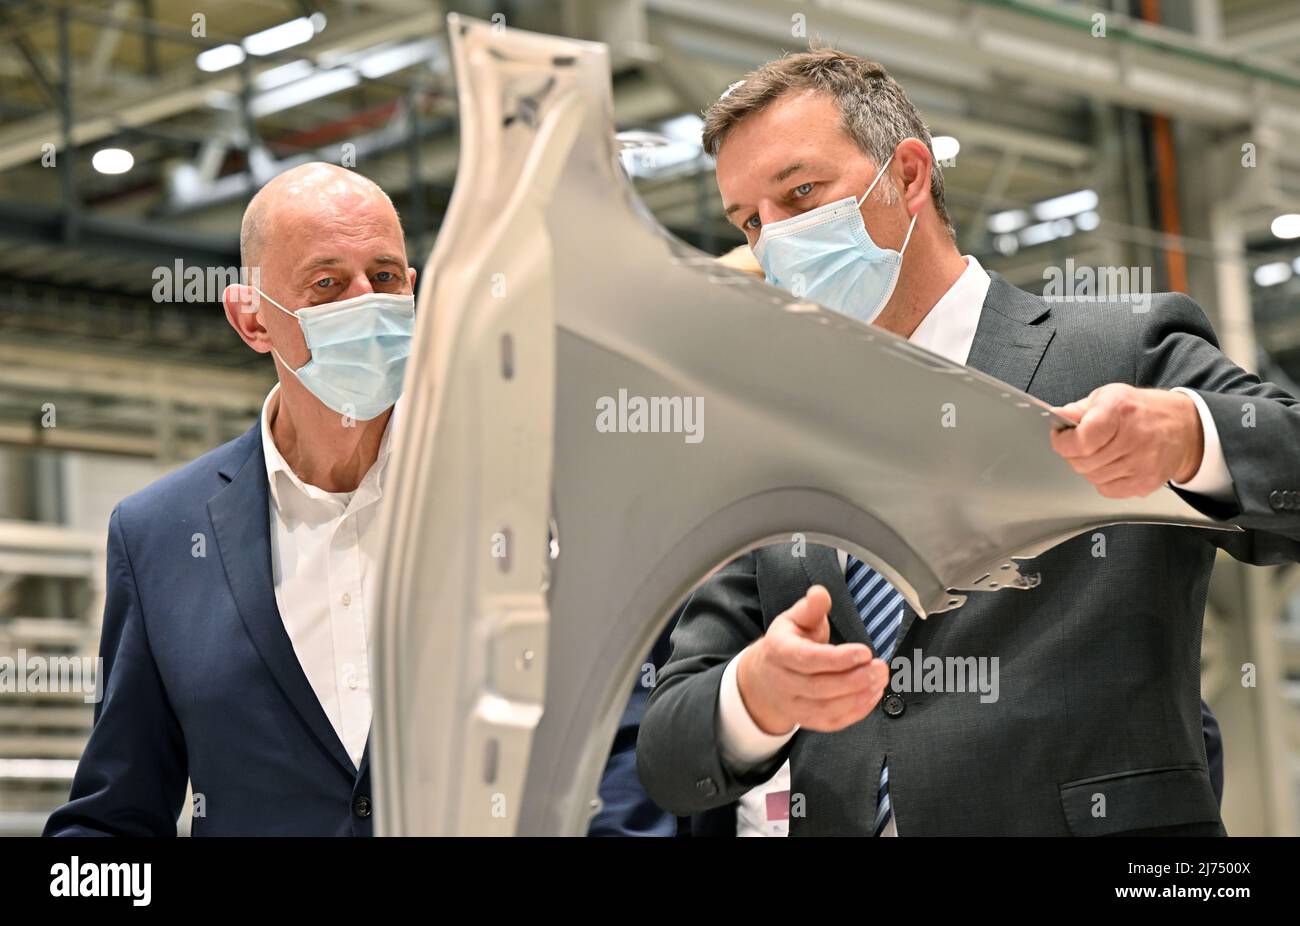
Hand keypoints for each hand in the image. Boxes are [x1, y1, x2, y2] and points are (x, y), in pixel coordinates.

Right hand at [736, 585, 889, 734]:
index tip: (864, 652)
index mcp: (778, 652)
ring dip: (859, 697)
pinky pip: (832, 722)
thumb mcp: (795, 618)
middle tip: (880, 667)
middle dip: (854, 680)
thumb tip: (820, 593)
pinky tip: (873, 695)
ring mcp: (793, 705)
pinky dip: (856, 712)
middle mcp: (783, 682)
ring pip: (827, 709)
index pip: (807, 660)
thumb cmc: (788, 642)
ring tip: (880, 680)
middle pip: (820, 687)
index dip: (837, 659)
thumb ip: (811, 607)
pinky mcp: (807, 720)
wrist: (765, 676)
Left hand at [1050, 384, 1203, 498]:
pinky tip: (1115, 465)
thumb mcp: (1109, 396)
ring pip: (1092, 477)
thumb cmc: (1143, 410)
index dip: (1062, 442)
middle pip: (1082, 462)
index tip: (1061, 437)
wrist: (1185, 427)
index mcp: (1119, 411)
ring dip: (1090, 467)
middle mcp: (1133, 437)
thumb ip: (1080, 409)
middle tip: (1082, 444)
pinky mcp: (1146, 482)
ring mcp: (1142, 463)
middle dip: (1074, 454)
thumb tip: (1058, 416)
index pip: (1080, 440)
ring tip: (1103, 452)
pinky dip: (1105, 480)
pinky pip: (1108, 490)